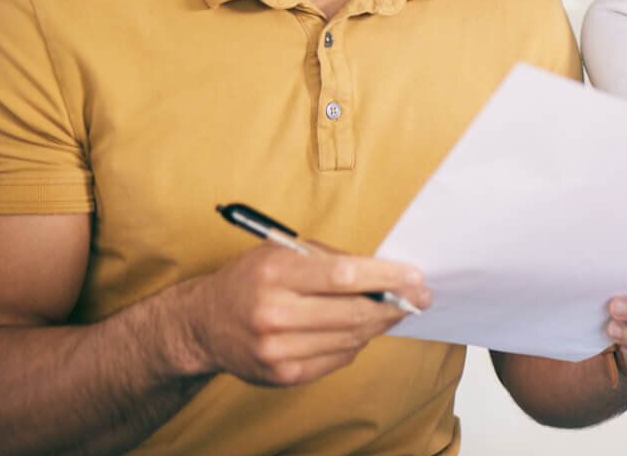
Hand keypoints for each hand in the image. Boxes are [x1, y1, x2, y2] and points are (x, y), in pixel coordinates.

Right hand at [174, 242, 431, 386]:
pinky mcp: (283, 375)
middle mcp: (273, 313)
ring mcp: (277, 350)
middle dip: (395, 304)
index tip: (415, 276)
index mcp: (274, 273)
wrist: (205, 324)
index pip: (344, 276)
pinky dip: (356, 343)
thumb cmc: (251, 279)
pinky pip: (337, 359)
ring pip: (350, 339)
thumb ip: (331, 259)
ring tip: (395, 310)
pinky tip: (362, 329)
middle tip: (420, 296)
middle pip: (352, 313)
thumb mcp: (281, 252)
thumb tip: (387, 272)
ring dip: (380, 324)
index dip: (386, 277)